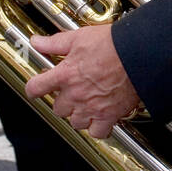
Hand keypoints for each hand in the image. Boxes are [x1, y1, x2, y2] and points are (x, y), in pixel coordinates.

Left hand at [25, 24, 139, 137]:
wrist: (138, 54)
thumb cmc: (112, 45)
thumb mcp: (78, 38)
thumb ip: (55, 43)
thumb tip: (37, 42)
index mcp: (65, 75)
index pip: (36, 88)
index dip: (33, 89)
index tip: (36, 89)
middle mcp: (75, 94)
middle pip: (58, 109)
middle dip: (63, 101)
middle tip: (72, 92)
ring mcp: (91, 107)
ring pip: (75, 122)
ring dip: (79, 115)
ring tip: (86, 105)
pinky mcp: (109, 116)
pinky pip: (97, 133)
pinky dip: (97, 128)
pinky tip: (100, 118)